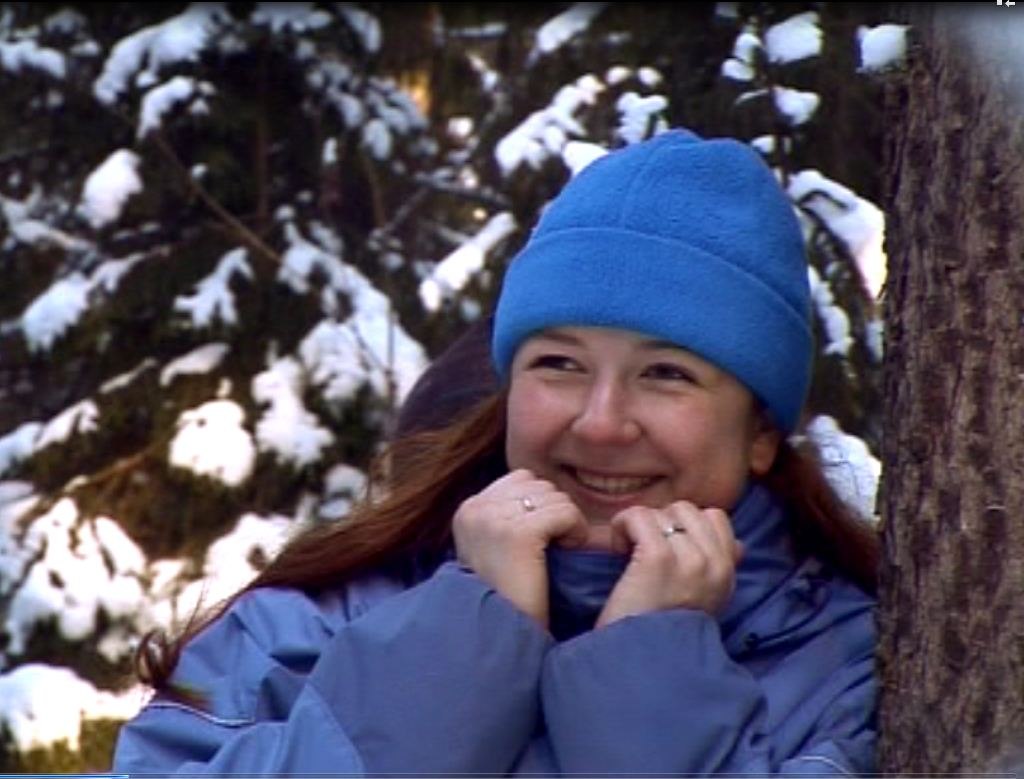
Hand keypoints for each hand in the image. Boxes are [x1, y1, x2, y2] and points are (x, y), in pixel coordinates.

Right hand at [453, 469, 588, 626]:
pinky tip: (566, 552)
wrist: (502, 636)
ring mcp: (494, 518)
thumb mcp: (495, 547)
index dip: (540, 506)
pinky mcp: (518, 533)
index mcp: (468, 509)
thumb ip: (507, 514)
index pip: (521, 480)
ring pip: (555, 496)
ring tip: (557, 552)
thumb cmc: (509, 597)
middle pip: (539, 485)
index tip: (541, 538)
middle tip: (553, 547)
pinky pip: (565, 512)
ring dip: (566, 522)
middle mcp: (476, 508)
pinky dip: (575, 531)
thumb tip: (539, 491)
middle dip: (553, 512)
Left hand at [596, 501, 742, 627]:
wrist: (640, 662)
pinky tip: (618, 549)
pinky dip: (622, 526)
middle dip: (660, 522)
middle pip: (686, 509)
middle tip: (643, 548)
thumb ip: (720, 569)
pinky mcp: (657, 558)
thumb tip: (738, 545)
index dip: (684, 524)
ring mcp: (688, 559)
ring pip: (661, 512)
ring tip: (629, 553)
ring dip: (639, 526)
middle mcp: (713, 564)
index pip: (715, 517)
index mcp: (726, 572)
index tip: (666, 545)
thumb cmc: (661, 630)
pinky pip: (638, 516)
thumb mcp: (706, 601)